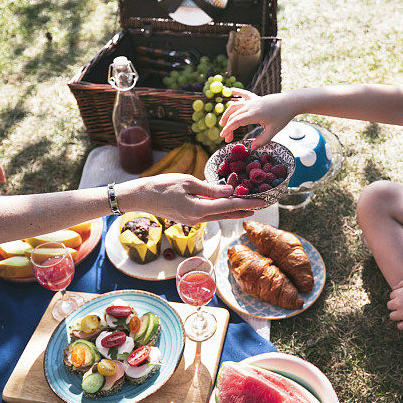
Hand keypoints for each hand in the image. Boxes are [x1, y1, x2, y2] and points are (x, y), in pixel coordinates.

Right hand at [118, 173, 265, 224]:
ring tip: (249, 206)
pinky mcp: (188, 218)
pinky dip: (220, 210)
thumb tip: (230, 192)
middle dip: (244, 210)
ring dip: (234, 211)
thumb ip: (210, 189)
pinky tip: (227, 204)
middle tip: (261, 205)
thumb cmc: (161, 185)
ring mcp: (192, 220)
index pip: (228, 207)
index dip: (247, 204)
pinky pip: (209, 214)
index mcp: (198, 209)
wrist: (140, 197)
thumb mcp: (187, 181)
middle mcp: (197, 219)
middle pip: (226, 215)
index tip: (262, 202)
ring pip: (218, 216)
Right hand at [219, 90, 295, 149]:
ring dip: (227, 114)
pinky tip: (231, 91)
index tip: (223, 137)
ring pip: (235, 106)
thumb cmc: (283, 116)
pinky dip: (237, 92)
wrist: (291, 102)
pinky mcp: (256, 98)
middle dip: (227, 127)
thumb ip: (262, 140)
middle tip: (227, 138)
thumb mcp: (273, 131)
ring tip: (223, 123)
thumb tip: (252, 148)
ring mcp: (253, 101)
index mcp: (254, 114)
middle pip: (234, 116)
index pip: (236, 122)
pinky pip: (244, 94)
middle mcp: (251, 106)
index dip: (228, 129)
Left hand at [387, 280, 402, 329]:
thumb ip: (402, 284)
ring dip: (397, 316)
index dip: (398, 297)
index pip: (391, 296)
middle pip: (389, 306)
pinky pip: (399, 326)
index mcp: (400, 293)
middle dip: (396, 306)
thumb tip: (393, 288)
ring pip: (392, 316)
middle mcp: (399, 303)